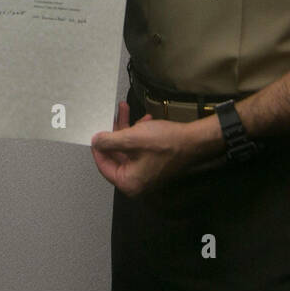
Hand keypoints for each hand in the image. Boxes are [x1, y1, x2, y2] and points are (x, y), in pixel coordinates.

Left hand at [90, 102, 217, 196]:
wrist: (194, 140)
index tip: (95, 132)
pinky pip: (138, 149)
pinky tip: (143, 119)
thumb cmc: (166, 143)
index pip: (104, 166)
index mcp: (129, 182)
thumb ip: (109, 141)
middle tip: (111, 116)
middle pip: (116, 155)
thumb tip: (95, 142)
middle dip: (114, 132)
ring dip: (126, 128)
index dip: (98, 147)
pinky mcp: (153, 164)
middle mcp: (136, 181)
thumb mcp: (132, 138)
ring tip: (124, 108)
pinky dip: (138, 133)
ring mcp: (145, 173)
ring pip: (127, 149)